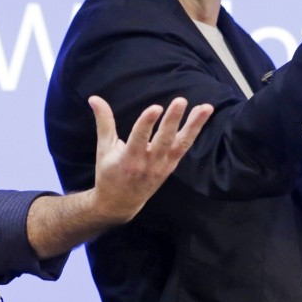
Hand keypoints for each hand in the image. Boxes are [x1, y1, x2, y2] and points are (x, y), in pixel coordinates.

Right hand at [89, 95, 212, 222]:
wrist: (120, 204)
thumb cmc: (109, 173)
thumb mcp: (103, 149)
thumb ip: (104, 122)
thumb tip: (94, 97)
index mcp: (128, 159)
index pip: (139, 139)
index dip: (146, 123)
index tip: (155, 107)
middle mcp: (148, 163)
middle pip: (164, 140)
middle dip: (172, 120)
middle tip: (181, 100)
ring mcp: (163, 165)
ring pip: (181, 144)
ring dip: (194, 125)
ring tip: (206, 107)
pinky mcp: (171, 166)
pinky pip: (185, 146)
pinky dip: (194, 131)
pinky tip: (202, 115)